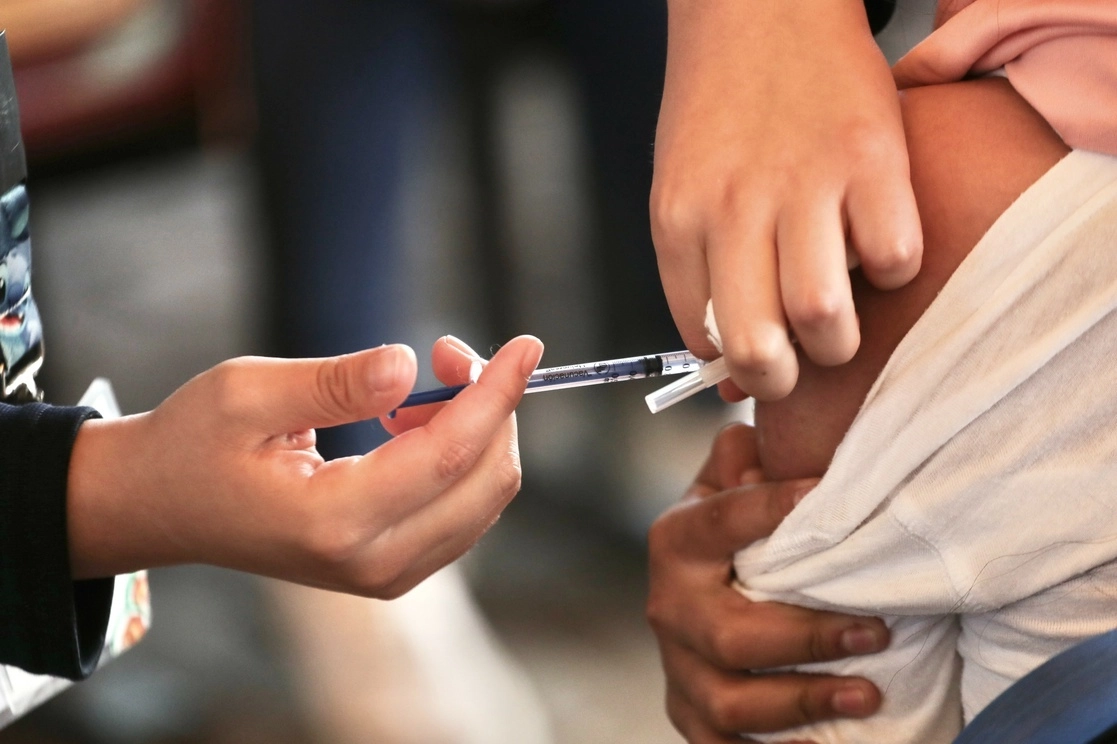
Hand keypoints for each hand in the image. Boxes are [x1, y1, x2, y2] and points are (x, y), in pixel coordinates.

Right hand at [66, 335, 543, 597]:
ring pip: (482, 498)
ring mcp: (386, 577)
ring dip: (476, 430)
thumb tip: (407, 364)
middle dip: (492, 406)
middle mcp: (371, 564)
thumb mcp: (247, 394)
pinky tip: (409, 424)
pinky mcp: (393, 571)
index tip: (528, 345)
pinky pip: (461, 510)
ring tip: (412, 391)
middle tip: (448, 351)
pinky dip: (459, 457)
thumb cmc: (195, 443)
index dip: (497, 393)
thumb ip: (334, 382)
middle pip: (485, 482)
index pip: (449, 455)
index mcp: (333, 522)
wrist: (165, 508)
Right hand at [647, 423, 887, 742]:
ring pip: (731, 701)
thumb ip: (741, 463)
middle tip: (877, 629)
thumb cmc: (729, 538)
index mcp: (677, 541)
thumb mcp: (726, 491)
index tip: (829, 496)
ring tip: (870, 691)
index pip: (721, 521)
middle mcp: (670, 608)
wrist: (693, 600)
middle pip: (730, 634)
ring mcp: (680, 668)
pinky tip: (828, 740)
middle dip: (807, 636)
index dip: (772, 509)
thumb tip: (753, 431)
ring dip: (805, 699)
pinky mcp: (692, 717)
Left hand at [651, 0, 921, 400]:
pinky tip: (877, 245)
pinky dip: (894, 271)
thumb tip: (730, 367)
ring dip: (838, 341)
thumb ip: (700, 269)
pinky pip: (895, 257)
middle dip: (781, 382)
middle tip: (798, 365)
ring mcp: (805, 182)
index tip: (757, 356)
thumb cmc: (721, 107)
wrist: (760, 5)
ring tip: (839, 321)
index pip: (701, 337)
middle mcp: (734, 208)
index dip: (733, 364)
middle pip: (758, 348)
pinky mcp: (873, 156)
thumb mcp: (683, 188)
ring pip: (822, 316)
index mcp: (679, 221)